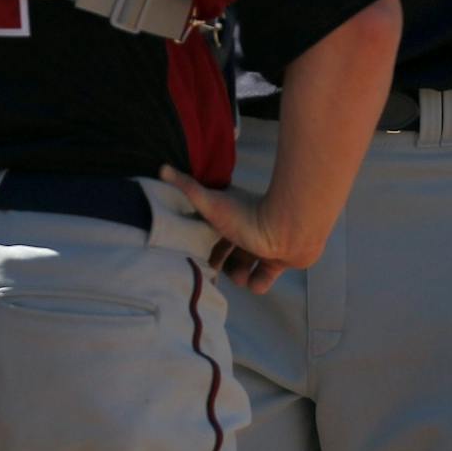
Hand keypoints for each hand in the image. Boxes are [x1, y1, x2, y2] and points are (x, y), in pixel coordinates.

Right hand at [158, 164, 309, 294]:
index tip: (194, 252)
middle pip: (225, 254)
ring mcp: (262, 248)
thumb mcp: (211, 202)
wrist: (290, 227)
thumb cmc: (248, 214)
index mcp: (231, 217)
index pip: (210, 233)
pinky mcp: (277, 264)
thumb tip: (161, 167)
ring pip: (242, 270)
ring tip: (241, 273)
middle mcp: (247, 232)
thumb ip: (187, 187)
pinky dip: (257, 283)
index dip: (202, 243)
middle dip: (218, 262)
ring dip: (238, 275)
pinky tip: (257, 276)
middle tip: (214, 269)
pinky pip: (260, 282)